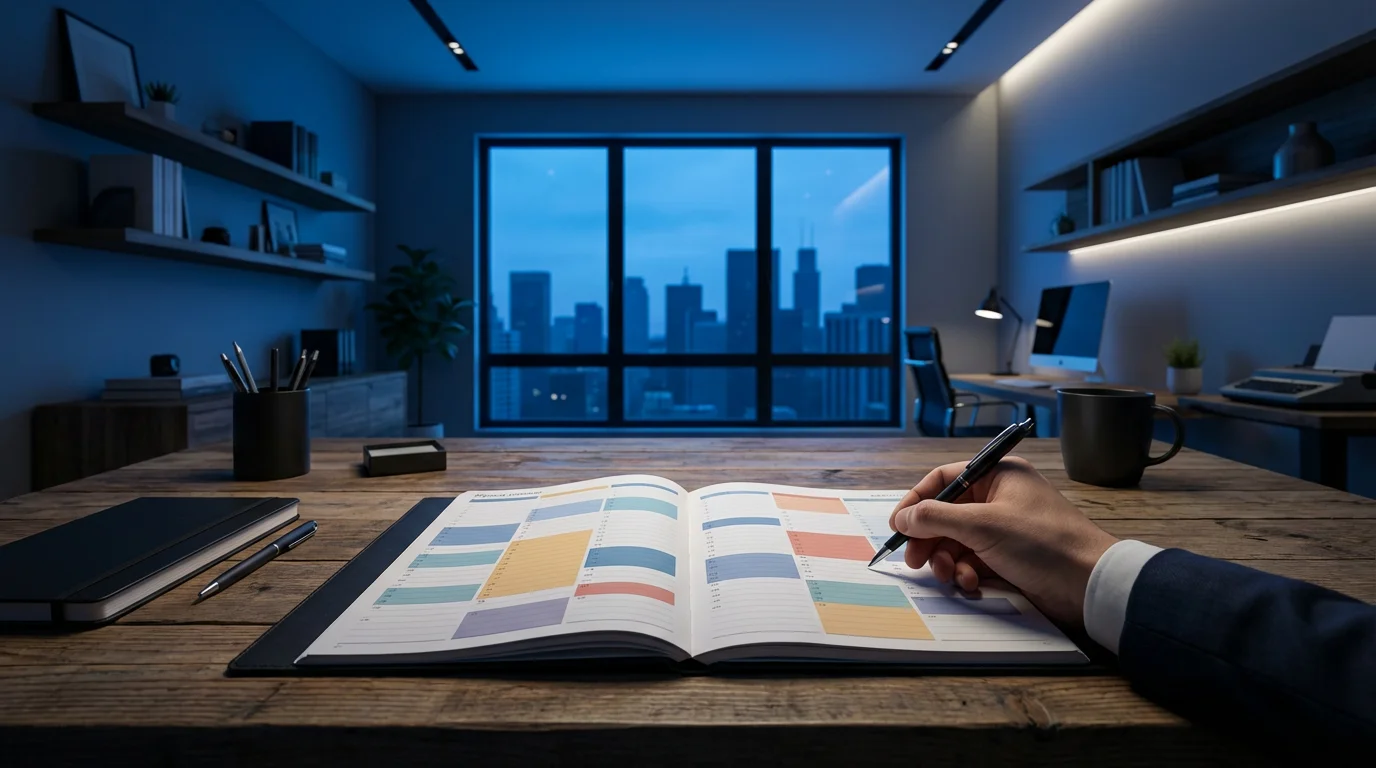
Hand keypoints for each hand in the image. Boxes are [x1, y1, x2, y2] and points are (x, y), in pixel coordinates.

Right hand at [888, 457, 1117, 626]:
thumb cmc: (1043, 543)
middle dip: (930, 539)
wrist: (1089, 584)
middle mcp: (999, 498)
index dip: (917, 501)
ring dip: (948, 560)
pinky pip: (973, 561)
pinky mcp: (1008, 557)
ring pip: (957, 541)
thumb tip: (903, 518)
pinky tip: (971, 583)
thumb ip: (936, 518)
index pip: (944, 480)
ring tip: (950, 575)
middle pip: (946, 514)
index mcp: (998, 476)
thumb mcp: (983, 526)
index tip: (898, 525)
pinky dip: (967, 572)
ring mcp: (1004, 529)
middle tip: (915, 561)